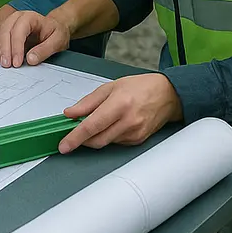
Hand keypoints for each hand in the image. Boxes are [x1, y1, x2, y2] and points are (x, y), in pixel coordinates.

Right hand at [0, 8, 70, 67]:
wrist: (53, 28)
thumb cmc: (55, 33)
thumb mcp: (57, 41)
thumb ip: (45, 50)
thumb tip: (30, 59)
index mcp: (30, 17)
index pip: (19, 30)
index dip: (16, 47)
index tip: (17, 62)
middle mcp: (16, 17)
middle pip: (5, 31)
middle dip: (4, 49)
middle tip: (7, 65)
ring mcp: (8, 22)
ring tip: (0, 63)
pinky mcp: (3, 29)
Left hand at [57, 74, 182, 152]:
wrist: (168, 95)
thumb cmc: (140, 87)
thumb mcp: (110, 87)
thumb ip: (87, 102)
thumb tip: (70, 113)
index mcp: (119, 105)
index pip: (92, 126)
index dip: (75, 138)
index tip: (64, 145)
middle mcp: (128, 122)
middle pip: (97, 140)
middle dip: (82, 140)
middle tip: (72, 133)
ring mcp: (134, 134)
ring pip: (105, 143)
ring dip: (95, 137)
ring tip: (99, 121)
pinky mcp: (138, 141)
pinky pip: (116, 143)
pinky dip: (108, 136)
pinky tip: (112, 124)